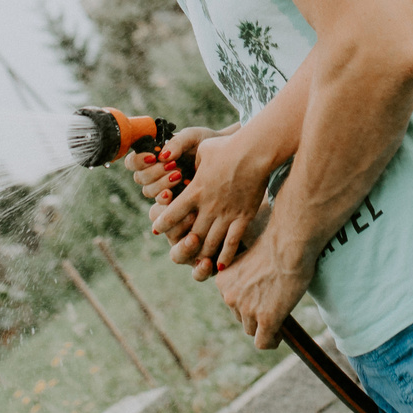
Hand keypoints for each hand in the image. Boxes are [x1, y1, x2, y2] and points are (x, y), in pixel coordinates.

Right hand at [131, 126, 215, 209]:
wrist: (225, 158)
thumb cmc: (206, 143)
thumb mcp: (192, 137)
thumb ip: (177, 142)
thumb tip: (162, 155)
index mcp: (153, 155)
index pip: (133, 161)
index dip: (138, 160)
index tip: (154, 157)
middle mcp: (154, 173)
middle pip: (141, 178)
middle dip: (155, 172)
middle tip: (173, 167)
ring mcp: (163, 188)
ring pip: (150, 192)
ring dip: (162, 185)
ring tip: (180, 177)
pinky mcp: (174, 202)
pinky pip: (162, 208)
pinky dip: (169, 203)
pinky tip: (178, 196)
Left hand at [156, 132, 276, 278]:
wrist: (255, 152)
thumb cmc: (227, 147)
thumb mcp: (203, 148)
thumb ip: (188, 157)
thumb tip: (173, 157)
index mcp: (195, 191)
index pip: (171, 214)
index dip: (162, 224)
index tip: (156, 229)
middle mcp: (208, 206)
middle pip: (191, 235)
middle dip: (184, 246)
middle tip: (180, 250)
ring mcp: (226, 214)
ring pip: (211, 242)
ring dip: (203, 254)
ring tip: (200, 261)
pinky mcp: (243, 217)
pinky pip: (232, 241)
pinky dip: (225, 255)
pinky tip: (220, 265)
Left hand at [214, 212, 306, 349]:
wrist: (289, 243)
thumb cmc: (276, 244)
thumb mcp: (251, 259)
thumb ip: (247, 277)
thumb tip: (258, 290)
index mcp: (223, 281)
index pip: (232, 302)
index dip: (247, 303)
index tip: (260, 301)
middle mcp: (229, 296)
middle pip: (241, 317)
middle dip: (255, 315)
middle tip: (273, 307)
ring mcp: (247, 309)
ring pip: (252, 330)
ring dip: (264, 327)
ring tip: (279, 318)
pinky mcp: (265, 319)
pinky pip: (263, 342)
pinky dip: (271, 341)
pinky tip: (280, 334)